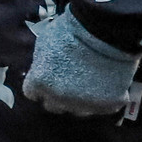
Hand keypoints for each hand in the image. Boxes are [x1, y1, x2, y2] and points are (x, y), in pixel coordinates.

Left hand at [21, 8, 140, 116]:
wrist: (102, 31)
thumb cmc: (69, 31)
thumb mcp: (44, 44)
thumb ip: (42, 64)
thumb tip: (44, 70)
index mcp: (40, 83)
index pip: (33, 93)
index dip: (40, 86)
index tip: (48, 79)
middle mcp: (59, 99)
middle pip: (54, 106)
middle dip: (58, 96)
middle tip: (69, 82)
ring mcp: (85, 104)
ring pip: (79, 110)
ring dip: (81, 100)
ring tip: (89, 83)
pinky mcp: (108, 105)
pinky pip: (103, 107)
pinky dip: (105, 98)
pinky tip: (108, 84)